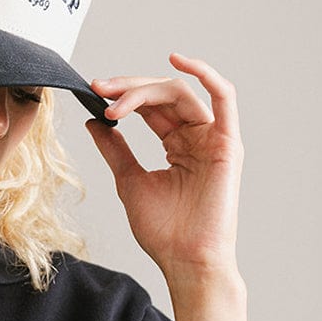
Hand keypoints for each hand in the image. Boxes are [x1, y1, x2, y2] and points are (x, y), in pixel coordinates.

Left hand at [84, 53, 243, 281]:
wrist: (185, 259)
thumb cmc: (164, 231)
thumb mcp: (130, 181)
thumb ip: (116, 150)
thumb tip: (94, 122)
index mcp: (177, 145)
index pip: (151, 107)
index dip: (123, 96)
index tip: (93, 92)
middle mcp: (197, 137)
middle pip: (164, 95)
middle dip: (129, 88)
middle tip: (100, 88)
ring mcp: (213, 138)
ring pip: (181, 93)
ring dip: (145, 90)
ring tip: (115, 101)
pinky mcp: (228, 143)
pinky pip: (224, 97)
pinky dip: (205, 73)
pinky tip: (177, 61)